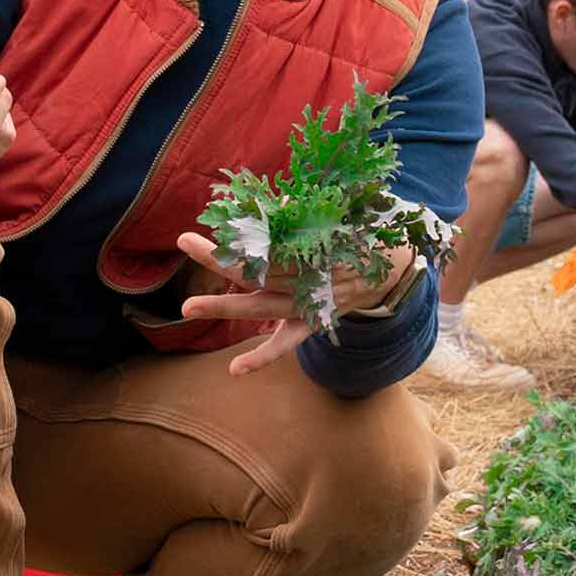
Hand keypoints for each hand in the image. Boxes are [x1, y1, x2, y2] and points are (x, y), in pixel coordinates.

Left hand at [173, 230, 414, 376]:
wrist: (391, 268)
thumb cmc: (356, 234)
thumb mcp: (341, 217)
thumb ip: (307, 214)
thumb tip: (276, 206)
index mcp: (314, 248)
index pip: (272, 240)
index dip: (244, 230)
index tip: (215, 216)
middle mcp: (308, 278)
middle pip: (259, 270)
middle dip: (221, 257)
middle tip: (185, 242)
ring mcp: (308, 305)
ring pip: (263, 307)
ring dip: (225, 306)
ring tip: (188, 307)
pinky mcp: (311, 323)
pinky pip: (286, 343)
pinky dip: (263, 356)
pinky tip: (235, 369)